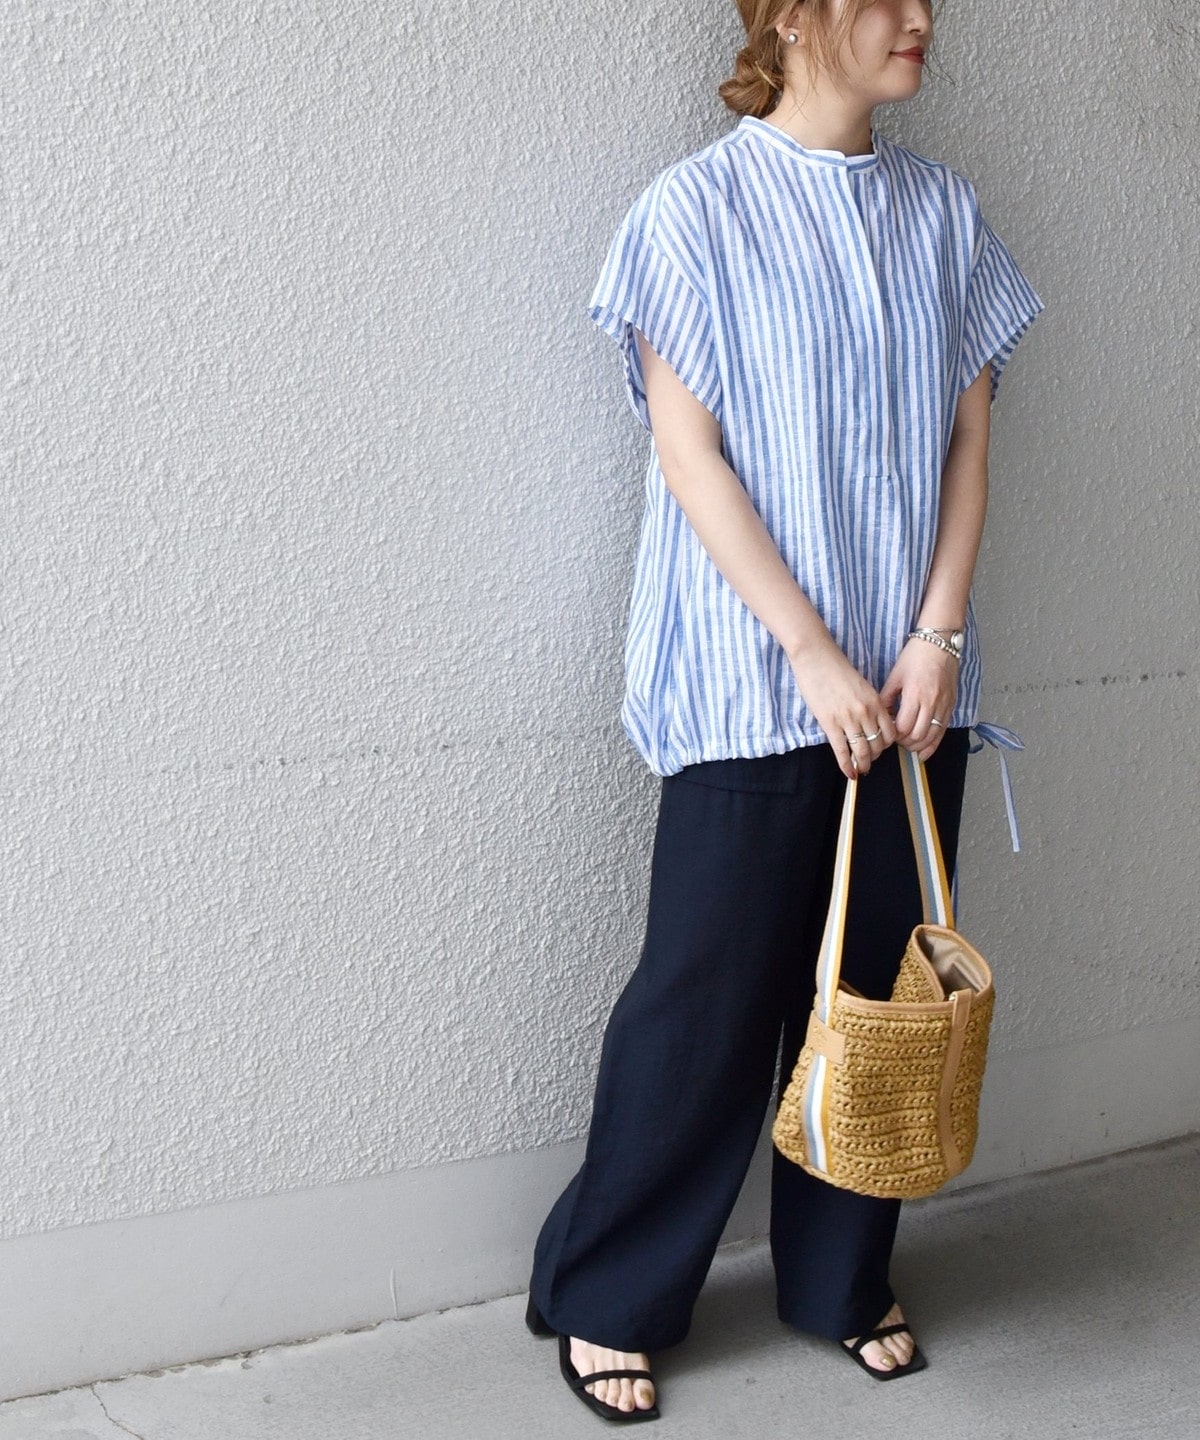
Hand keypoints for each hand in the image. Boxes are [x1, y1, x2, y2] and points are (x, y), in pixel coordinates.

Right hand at [789, 640, 895, 780]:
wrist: (815, 656)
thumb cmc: (835, 667)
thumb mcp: (861, 684)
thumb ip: (868, 703)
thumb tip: (869, 721)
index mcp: (875, 701)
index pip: (890, 732)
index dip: (887, 744)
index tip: (880, 747)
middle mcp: (866, 712)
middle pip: (878, 744)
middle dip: (875, 756)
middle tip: (869, 760)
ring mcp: (848, 719)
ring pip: (863, 751)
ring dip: (864, 764)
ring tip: (861, 770)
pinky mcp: (830, 724)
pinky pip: (842, 751)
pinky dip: (847, 766)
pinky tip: (850, 774)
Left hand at [879, 639, 958, 761]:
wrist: (940, 643)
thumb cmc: (915, 656)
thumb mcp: (895, 675)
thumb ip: (887, 698)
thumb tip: (882, 718)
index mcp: (915, 694)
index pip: (903, 727)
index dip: (894, 735)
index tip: (888, 733)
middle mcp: (931, 702)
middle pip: (918, 735)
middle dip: (905, 743)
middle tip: (896, 740)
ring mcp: (944, 705)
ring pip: (932, 737)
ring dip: (918, 746)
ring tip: (908, 745)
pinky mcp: (951, 706)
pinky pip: (943, 731)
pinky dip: (933, 744)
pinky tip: (924, 752)